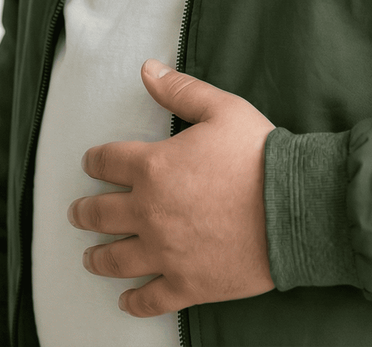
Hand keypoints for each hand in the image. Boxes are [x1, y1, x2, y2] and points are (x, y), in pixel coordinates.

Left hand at [68, 60, 275, 316]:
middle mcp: (149, 212)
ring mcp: (165, 253)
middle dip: (85, 212)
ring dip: (98, 257)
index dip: (95, 161)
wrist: (292, 206)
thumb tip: (148, 70)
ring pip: (116, 260)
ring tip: (90, 257)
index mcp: (154, 167)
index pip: (108, 162)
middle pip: (101, 214)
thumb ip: (180, 91)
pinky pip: (149, 299)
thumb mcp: (221, 108)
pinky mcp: (186, 284)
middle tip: (78, 213)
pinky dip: (134, 301)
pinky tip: (126, 300)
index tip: (91, 164)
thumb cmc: (258, 154)